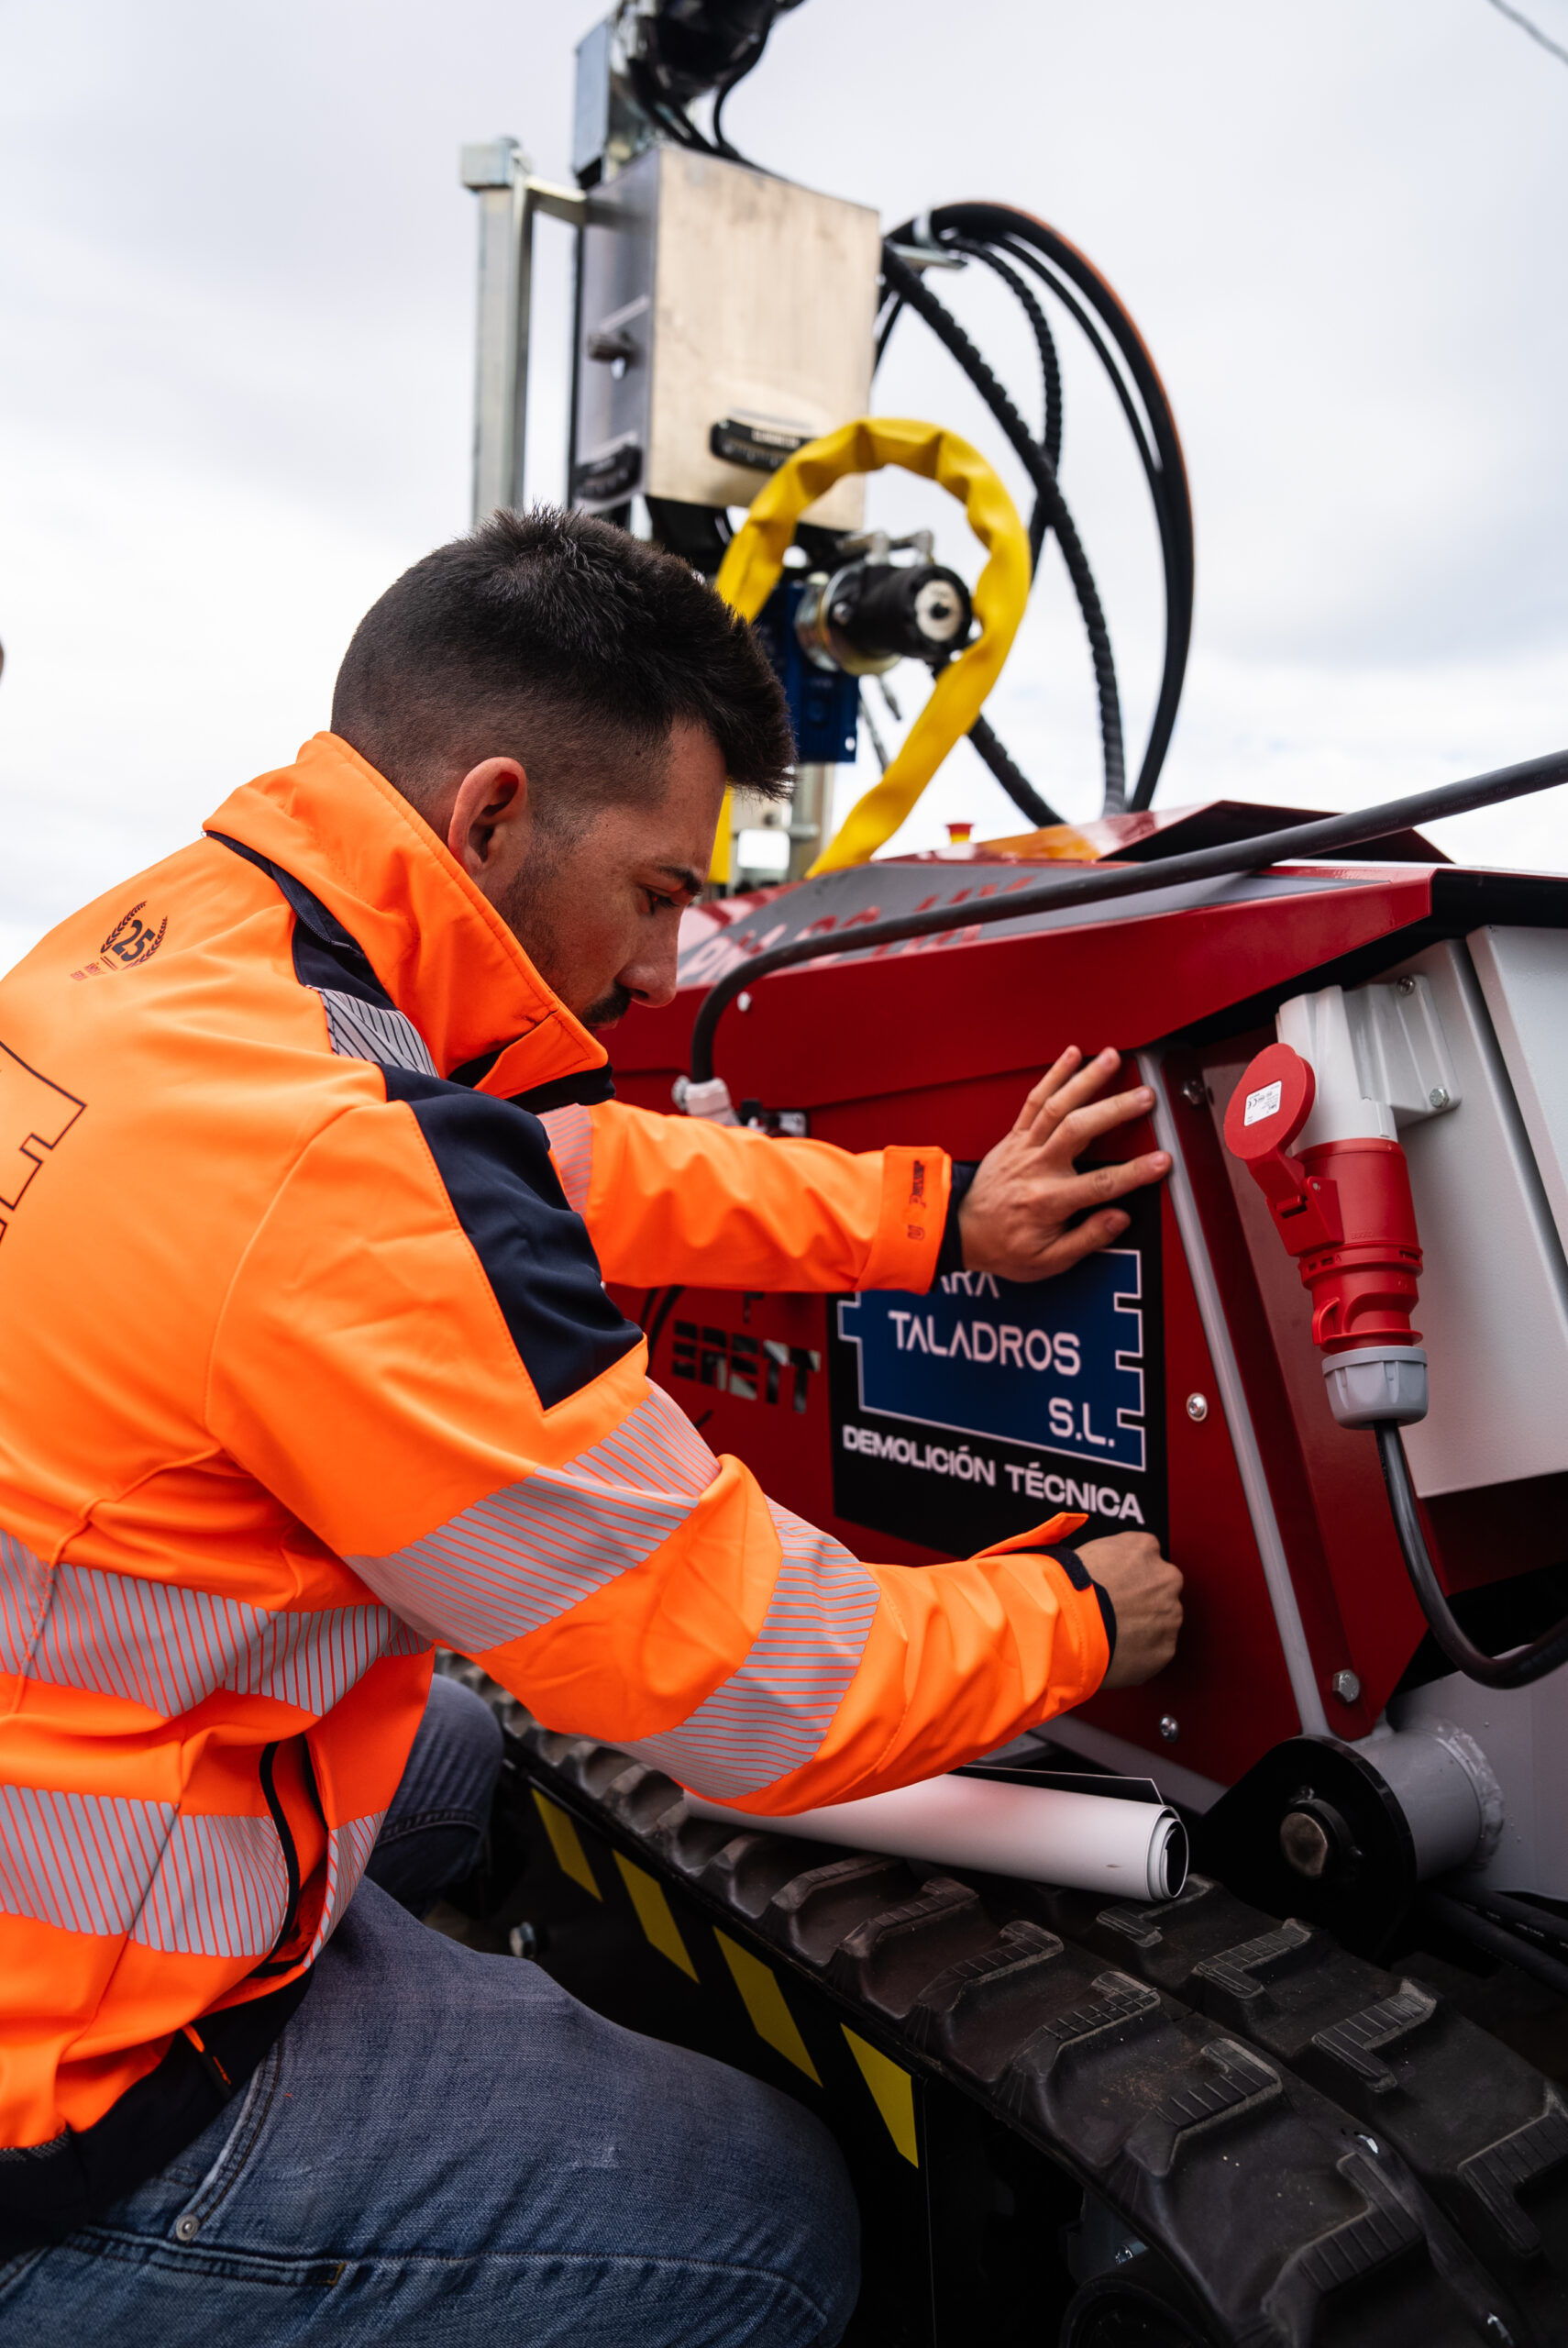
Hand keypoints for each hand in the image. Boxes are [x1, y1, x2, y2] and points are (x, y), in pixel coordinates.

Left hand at [957, 1047, 1170, 1282]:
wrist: (960, 1231)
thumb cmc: (1004, 1247)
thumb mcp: (1047, 1261)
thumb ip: (1086, 1239)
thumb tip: (1118, 1218)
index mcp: (1048, 1202)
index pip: (1100, 1184)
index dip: (1134, 1172)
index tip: (1161, 1161)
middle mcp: (1036, 1168)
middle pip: (1079, 1130)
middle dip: (1114, 1109)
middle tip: (1145, 1096)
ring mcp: (1024, 1147)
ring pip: (1056, 1106)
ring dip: (1086, 1079)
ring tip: (1113, 1058)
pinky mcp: (1014, 1136)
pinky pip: (1034, 1100)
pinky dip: (1053, 1075)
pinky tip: (1071, 1055)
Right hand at [1076, 1532, 1183, 1686]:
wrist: (1071, 1623)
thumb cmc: (1072, 1586)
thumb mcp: (1091, 1550)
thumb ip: (1114, 1554)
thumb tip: (1113, 1565)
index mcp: (1145, 1547)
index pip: (1147, 1555)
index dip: (1130, 1573)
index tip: (1118, 1584)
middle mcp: (1166, 1578)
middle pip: (1161, 1588)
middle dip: (1144, 1599)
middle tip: (1116, 1610)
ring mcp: (1170, 1615)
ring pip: (1163, 1620)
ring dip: (1145, 1626)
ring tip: (1114, 1633)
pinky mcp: (1166, 1648)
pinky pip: (1157, 1649)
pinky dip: (1142, 1652)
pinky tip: (1119, 1650)